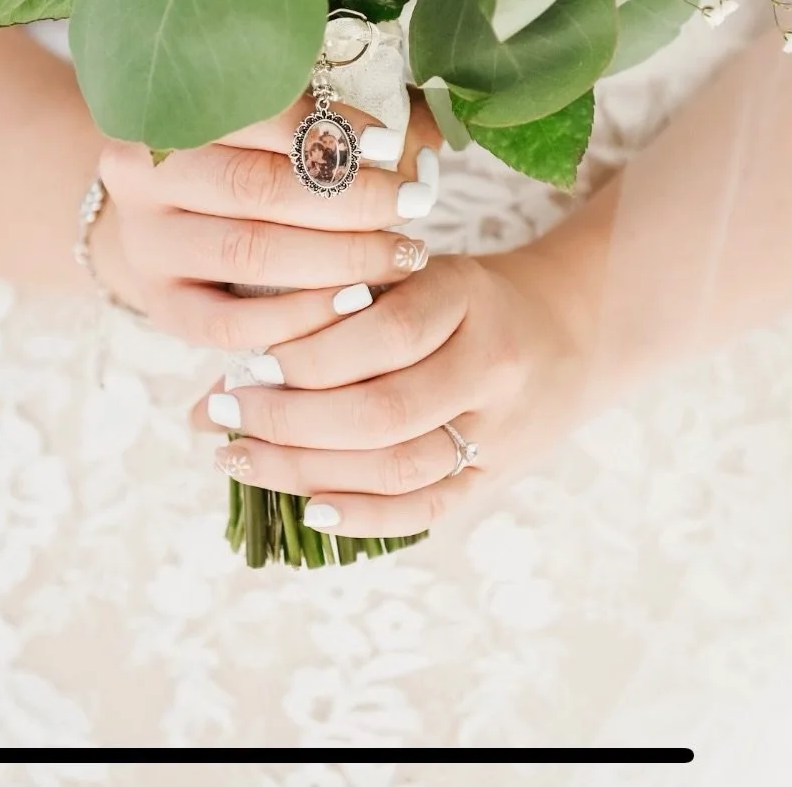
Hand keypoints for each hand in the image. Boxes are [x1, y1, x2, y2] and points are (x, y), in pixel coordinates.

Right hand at [88, 94, 443, 351]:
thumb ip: (344, 120)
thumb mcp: (276, 124)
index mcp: (167, 109)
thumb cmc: (242, 159)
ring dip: (337, 257)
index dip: (330, 130)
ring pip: (246, 253)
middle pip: (255, 188)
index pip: (255, 113)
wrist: (165, 219)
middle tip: (415, 205)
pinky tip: (356, 304)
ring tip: (402, 254)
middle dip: (348, 199)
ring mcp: (146, 247)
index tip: (394, 146)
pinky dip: (300, 316)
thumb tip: (430, 133)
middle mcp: (141, 177)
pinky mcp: (161, 308)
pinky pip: (231, 324)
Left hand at [191, 252, 596, 538]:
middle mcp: (491, 367)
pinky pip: (426, 509)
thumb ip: (325, 313)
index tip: (243, 366)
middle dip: (289, 422)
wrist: (571, 329)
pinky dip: (362, 515)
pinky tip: (307, 506)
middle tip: (224, 418)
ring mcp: (499, 430)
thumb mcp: (408, 277)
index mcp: (467, 297)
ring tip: (241, 459)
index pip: (383, 334)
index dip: (307, 358)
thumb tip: (220, 381)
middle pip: (383, 412)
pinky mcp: (496, 477)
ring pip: (398, 467)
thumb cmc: (461, 298)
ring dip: (306, 470)